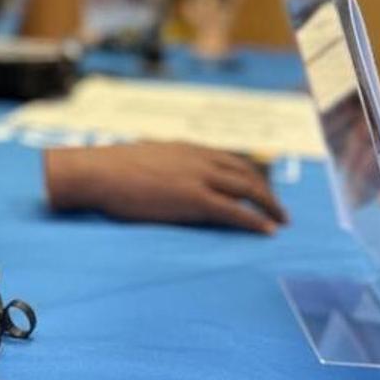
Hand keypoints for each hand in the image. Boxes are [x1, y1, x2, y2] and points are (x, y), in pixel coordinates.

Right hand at [43, 141, 287, 233]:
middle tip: (277, 208)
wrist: (99, 172)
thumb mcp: (145, 160)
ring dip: (269, 204)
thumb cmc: (110, 170)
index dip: (249, 174)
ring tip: (281, 220)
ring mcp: (199, 177)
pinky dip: (255, 220)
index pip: (229, 158)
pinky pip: (235, 210)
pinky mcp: (195, 199)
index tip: (258, 188)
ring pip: (248, 188)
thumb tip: (163, 178)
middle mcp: (200, 158)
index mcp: (187, 148)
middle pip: (246, 171)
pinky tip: (267, 231)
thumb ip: (163, 166)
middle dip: (266, 190)